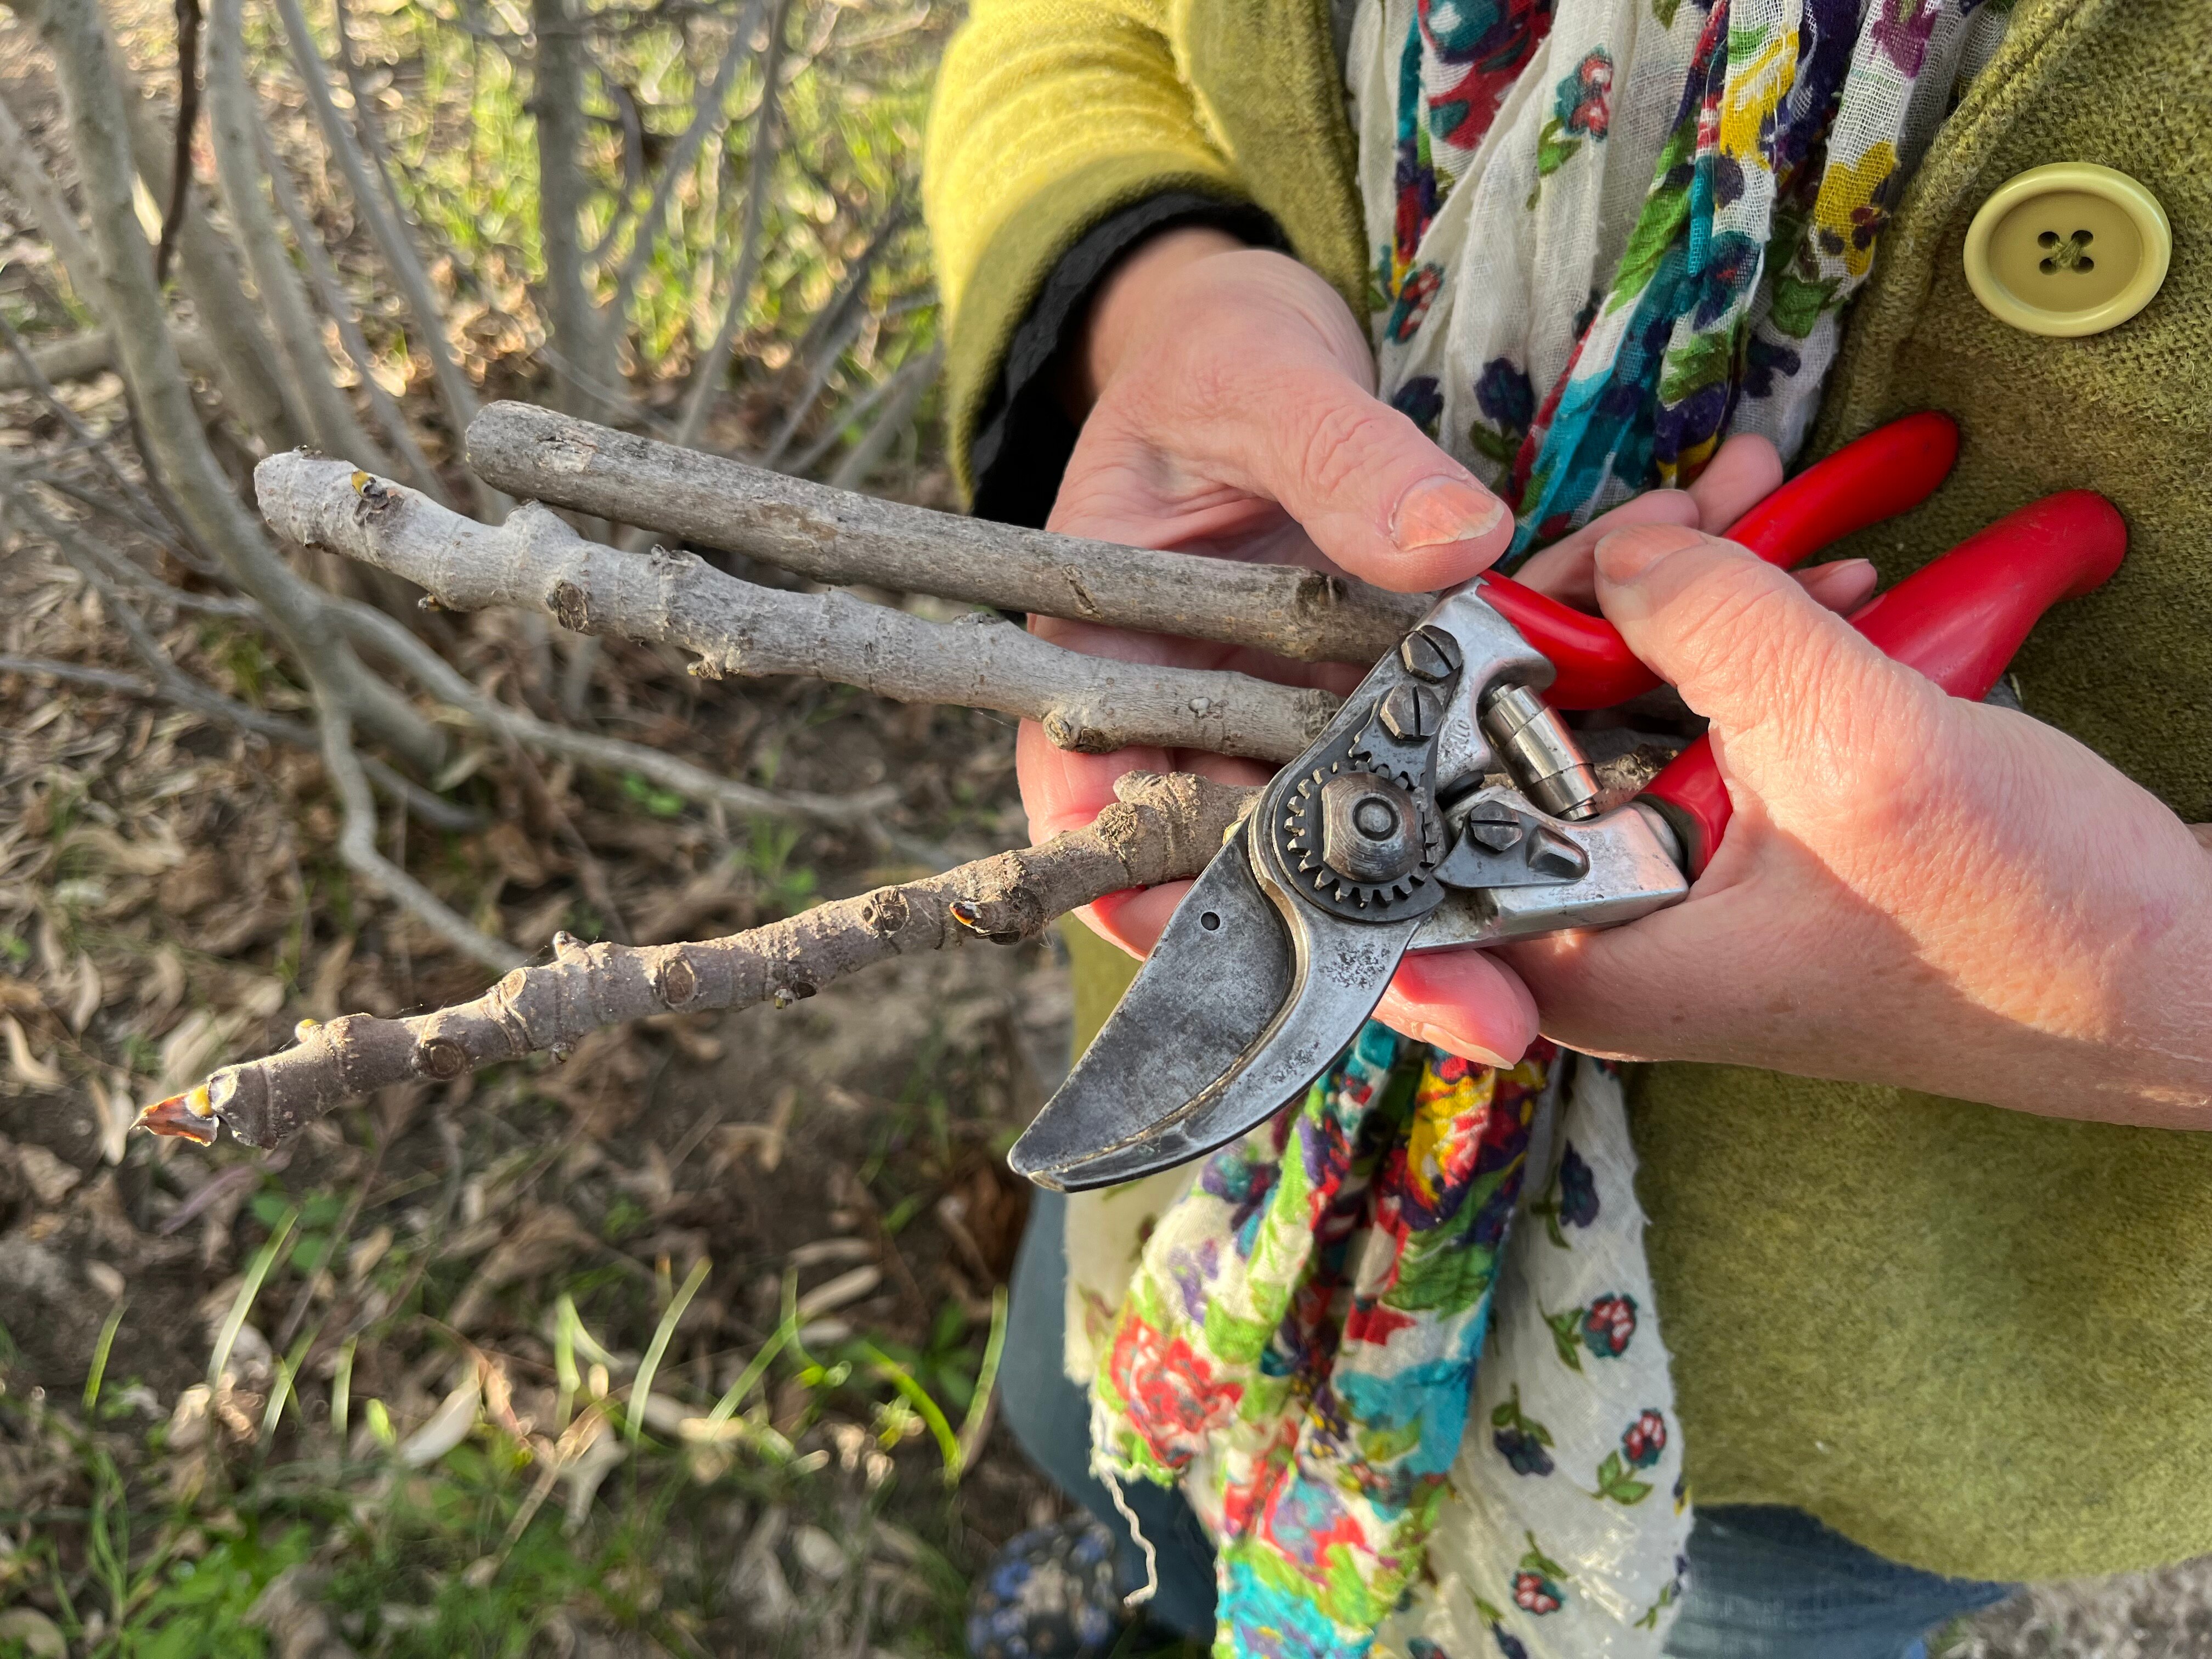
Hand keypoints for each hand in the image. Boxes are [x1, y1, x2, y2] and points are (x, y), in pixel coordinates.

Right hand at [1023, 233, 1869, 1062]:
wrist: (1271, 342)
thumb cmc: (1212, 358)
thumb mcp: (1257, 385)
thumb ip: (1341, 460)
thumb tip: (1452, 545)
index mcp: (1111, 672)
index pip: (1108, 824)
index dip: (1178, 912)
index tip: (1281, 951)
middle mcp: (1209, 729)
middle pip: (1270, 870)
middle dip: (1388, 943)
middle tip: (1490, 1008)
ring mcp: (1309, 729)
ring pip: (1386, 834)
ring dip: (1488, 882)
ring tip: (1589, 930)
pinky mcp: (1398, 703)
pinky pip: (1466, 748)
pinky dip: (1552, 755)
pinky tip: (1656, 743)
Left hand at [1500, 523, 2211, 1124]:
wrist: (2192, 981)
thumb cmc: (2035, 924)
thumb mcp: (1858, 748)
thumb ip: (1718, 629)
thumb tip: (1628, 554)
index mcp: (1598, 958)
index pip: (1458, 804)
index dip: (1492, 666)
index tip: (1564, 569)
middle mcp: (1626, 939)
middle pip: (1547, 737)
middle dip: (1617, 603)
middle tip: (1689, 506)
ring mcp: (1700, 899)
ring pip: (1647, 717)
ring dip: (1706, 601)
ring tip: (1765, 502)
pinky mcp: (1771, 862)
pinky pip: (1729, 734)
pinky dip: (1771, 649)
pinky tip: (1831, 577)